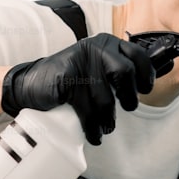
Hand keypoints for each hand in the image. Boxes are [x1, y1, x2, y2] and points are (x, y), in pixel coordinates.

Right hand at [1, 33, 154, 144]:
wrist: (31, 83)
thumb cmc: (71, 79)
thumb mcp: (96, 66)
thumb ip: (117, 71)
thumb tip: (144, 87)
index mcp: (108, 43)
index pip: (137, 54)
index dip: (146, 74)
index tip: (144, 90)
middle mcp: (96, 48)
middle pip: (124, 72)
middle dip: (129, 96)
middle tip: (127, 108)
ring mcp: (80, 62)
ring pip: (104, 96)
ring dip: (108, 119)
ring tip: (105, 128)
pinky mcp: (66, 78)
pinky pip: (85, 108)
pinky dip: (91, 126)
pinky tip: (93, 134)